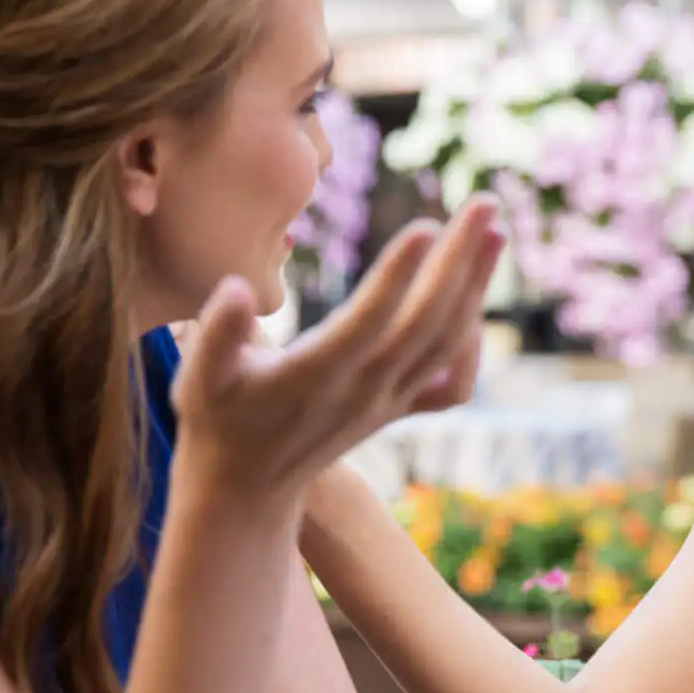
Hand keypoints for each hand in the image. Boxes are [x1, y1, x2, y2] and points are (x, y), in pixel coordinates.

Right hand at [171, 198, 502, 502]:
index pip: (368, 321)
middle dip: (459, 259)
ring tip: (494, 228)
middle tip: (484, 202)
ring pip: (447, 342)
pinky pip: (453, 379)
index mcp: (315, 375)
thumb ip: (217, 335)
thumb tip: (235, 288)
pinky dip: (471, 342)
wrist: (248, 490)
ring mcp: (388, 400)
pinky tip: (472, 298)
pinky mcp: (397, 407)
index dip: (397, 276)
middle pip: (426, 321)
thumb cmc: (218, 423)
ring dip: (475, 284)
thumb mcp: (199, 381)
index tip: (424, 225)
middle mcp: (363, 389)